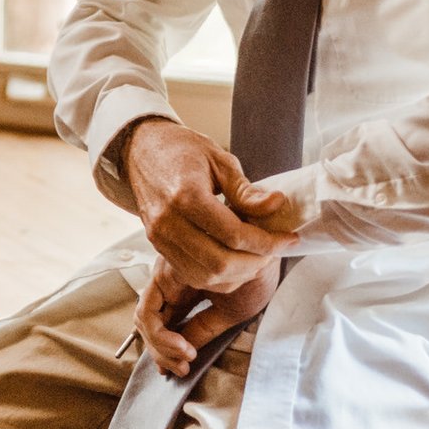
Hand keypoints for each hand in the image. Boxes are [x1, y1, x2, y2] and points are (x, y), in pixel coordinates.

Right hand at [118, 118, 296, 295]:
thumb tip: (276, 205)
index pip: (233, 234)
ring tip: (257, 258)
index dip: (267, 242)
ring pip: (205, 276)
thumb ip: (246, 190)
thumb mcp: (219, 160)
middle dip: (255, 263)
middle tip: (274, 251)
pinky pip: (192, 275)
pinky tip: (235, 263)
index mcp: (186, 196)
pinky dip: (218, 278)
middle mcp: (168, 222)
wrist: (141, 150)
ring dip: (238, 274)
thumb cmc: (181, 150)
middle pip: (219, 262)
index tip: (288, 239)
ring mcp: (159, 238)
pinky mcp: (157, 247)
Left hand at [134, 259, 275, 376]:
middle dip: (161, 354)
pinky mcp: (163, 277)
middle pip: (150, 326)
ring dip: (160, 348)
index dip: (166, 352)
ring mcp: (165, 280)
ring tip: (186, 358)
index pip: (165, 326)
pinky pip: (148, 313)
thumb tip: (185, 352)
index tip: (181, 371)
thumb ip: (204, 328)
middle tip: (181, 370)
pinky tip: (185, 347)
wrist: (266, 248)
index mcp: (187, 292)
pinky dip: (160, 336)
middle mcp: (172, 286)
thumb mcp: (231, 311)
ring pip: (144, 322)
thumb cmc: (255, 275)